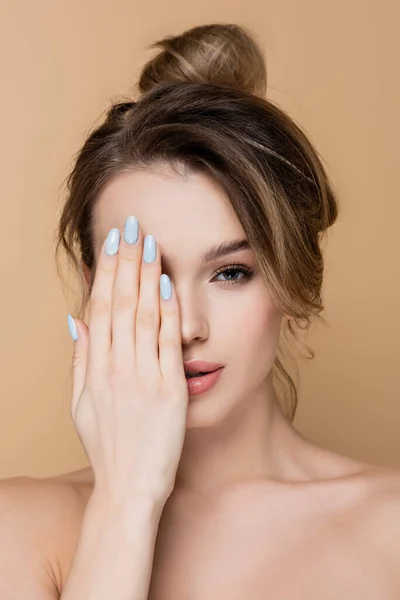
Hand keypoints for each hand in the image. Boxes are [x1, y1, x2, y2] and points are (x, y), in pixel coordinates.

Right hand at [68, 219, 187, 507]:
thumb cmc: (108, 445)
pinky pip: (165, 342)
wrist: (129, 487)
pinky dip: (165, 311)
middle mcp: (114, 367)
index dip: (106, 272)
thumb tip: (75, 319)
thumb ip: (81, 359)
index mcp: (94, 368)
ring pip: (140, 315)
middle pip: (118, 303)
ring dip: (145, 276)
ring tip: (148, 243)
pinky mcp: (168, 389)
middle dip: (124, 262)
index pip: (99, 308)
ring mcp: (141, 377)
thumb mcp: (82, 403)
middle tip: (130, 226)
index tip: (112, 243)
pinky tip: (167, 283)